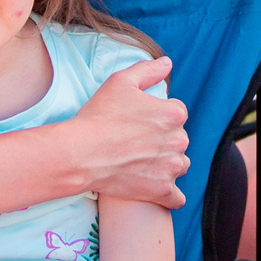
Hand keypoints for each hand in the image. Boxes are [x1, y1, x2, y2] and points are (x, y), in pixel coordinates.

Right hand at [71, 58, 190, 208]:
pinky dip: (168, 194)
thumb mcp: (120, 82)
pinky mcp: (162, 191)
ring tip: (141, 164)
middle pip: (178, 140)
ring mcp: (172, 168)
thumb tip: (167, 63)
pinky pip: (177, 197)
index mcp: (174, 113)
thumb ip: (148, 70)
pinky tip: (153, 187)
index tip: (138, 122)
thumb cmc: (99, 116)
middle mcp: (179, 141)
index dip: (157, 116)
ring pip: (179, 165)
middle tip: (136, 143)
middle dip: (162, 141)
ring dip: (166, 165)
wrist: (81, 153)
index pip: (176, 113)